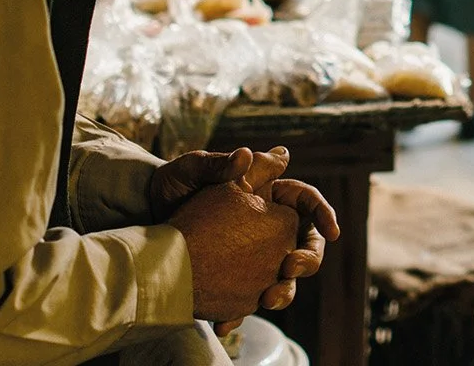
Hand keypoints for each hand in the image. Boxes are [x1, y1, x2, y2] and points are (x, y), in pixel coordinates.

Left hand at [150, 147, 340, 326]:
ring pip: (281, 276)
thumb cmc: (170, 185)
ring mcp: (252, 254)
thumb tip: (248, 154)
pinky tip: (229, 320)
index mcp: (266, 194)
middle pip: (303, 243)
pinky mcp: (233, 277)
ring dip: (282, 291)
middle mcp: (265, 224)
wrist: (141, 216)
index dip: (324, 215)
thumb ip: (219, 165)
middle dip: (306, 259)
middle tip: (290, 268)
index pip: (306, 201)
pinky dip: (242, 310)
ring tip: (266, 299)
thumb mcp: (191, 171)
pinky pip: (247, 296)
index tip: (332, 232)